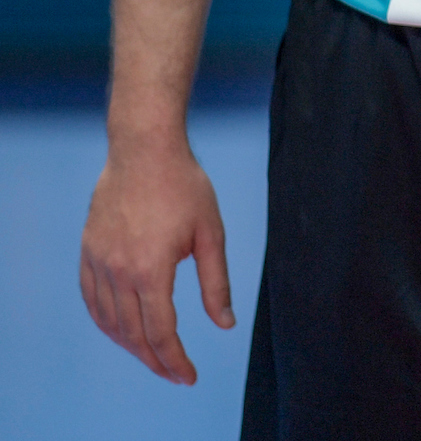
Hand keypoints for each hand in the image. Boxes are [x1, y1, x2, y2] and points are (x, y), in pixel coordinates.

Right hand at [80, 139, 236, 383]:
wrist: (144, 150)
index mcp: (151, 270)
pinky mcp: (88, 252)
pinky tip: (123, 330)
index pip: (160, 331)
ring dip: (130, 345)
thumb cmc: (185, 188)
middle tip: (175, 375)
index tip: (187, 377)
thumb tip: (225, 324)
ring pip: (108, 321)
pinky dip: (106, 322)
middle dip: (155, 360)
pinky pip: (92, 300)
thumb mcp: (211, 234)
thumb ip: (216, 283)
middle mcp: (118, 272)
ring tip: (154, 356)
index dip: (174, 360)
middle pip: (132, 334)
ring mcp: (98, 262)